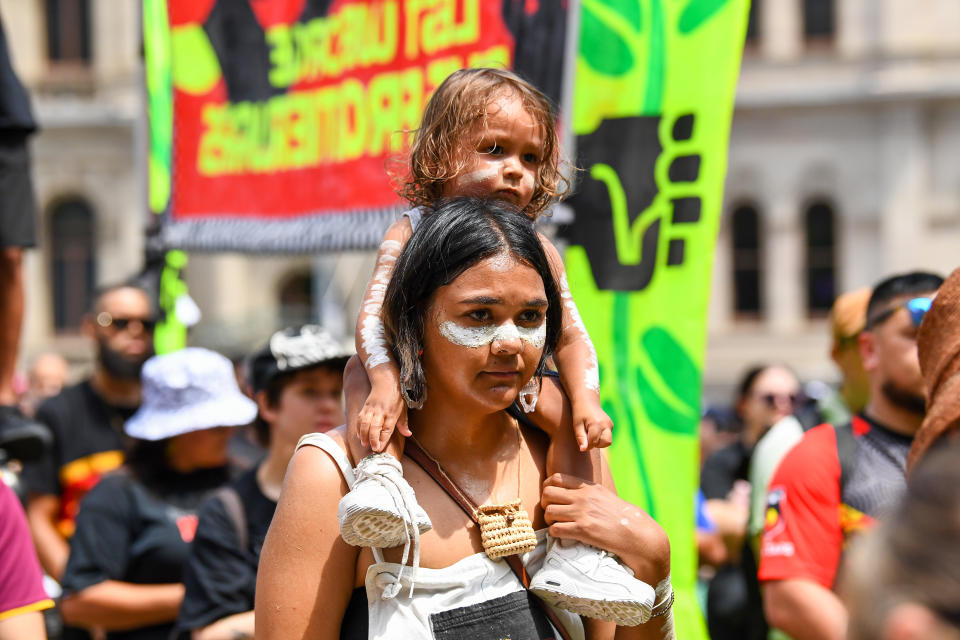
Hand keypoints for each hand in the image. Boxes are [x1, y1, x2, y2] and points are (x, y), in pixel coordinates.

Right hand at [357, 382, 409, 451]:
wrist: (386, 381)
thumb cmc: (397, 396)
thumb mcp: (403, 409)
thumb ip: (403, 423)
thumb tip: (408, 434)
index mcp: (392, 413)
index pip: (387, 429)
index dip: (383, 440)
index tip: (380, 449)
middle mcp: (381, 412)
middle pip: (375, 427)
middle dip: (372, 439)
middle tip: (372, 448)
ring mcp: (372, 409)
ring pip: (365, 423)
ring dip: (363, 434)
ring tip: (364, 443)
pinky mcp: (365, 406)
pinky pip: (360, 418)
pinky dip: (358, 427)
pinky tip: (359, 435)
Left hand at [541, 473, 668, 583]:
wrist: (635, 533)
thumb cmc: (620, 516)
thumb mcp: (603, 495)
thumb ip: (586, 492)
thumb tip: (571, 492)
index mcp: (587, 487)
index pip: (555, 478)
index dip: (547, 488)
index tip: (550, 498)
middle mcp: (582, 497)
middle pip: (547, 493)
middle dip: (545, 504)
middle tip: (552, 513)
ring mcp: (582, 513)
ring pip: (548, 512)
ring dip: (549, 520)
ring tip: (557, 525)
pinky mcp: (582, 530)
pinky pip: (555, 529)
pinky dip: (555, 533)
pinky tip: (563, 535)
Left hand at [571, 396, 612, 450]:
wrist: (587, 400)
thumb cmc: (579, 413)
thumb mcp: (577, 425)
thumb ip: (580, 438)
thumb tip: (583, 450)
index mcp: (596, 423)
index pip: (594, 442)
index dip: (587, 446)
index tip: (581, 443)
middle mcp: (606, 424)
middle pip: (606, 443)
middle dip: (596, 444)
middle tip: (587, 438)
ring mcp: (610, 424)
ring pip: (608, 441)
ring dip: (599, 442)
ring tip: (590, 434)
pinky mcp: (611, 425)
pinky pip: (608, 436)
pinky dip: (601, 437)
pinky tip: (594, 431)